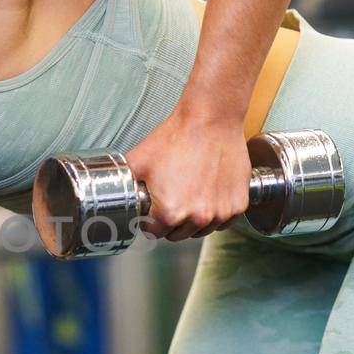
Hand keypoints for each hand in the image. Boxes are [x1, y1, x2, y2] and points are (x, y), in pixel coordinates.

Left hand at [125, 112, 250, 240]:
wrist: (211, 119)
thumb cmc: (177, 136)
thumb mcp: (137, 161)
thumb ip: (124, 185)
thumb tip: (115, 196)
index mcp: (170, 213)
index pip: (154, 232)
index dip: (150, 221)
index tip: (153, 210)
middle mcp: (197, 218)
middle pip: (178, 234)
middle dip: (171, 220)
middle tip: (172, 197)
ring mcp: (221, 213)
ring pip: (201, 229)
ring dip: (194, 218)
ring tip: (191, 191)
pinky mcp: (238, 205)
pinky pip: (224, 220)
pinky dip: (216, 211)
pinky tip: (209, 191)